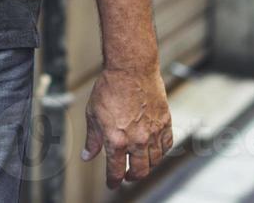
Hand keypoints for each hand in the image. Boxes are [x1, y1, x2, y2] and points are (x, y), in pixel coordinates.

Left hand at [81, 63, 172, 187]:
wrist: (131, 69)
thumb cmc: (109, 88)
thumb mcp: (93, 114)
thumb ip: (92, 139)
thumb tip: (87, 156)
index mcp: (116, 140)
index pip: (116, 171)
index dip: (114, 181)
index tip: (112, 184)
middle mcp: (137, 140)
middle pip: (139, 171)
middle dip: (132, 177)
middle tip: (127, 177)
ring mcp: (153, 132)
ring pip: (154, 161)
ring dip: (147, 166)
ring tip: (140, 164)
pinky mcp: (165, 123)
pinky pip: (166, 146)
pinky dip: (161, 152)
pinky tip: (155, 151)